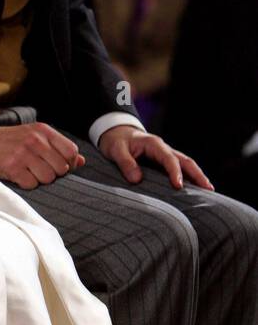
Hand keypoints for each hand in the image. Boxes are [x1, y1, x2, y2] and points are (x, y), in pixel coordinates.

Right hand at [0, 122, 84, 188]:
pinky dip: (26, 183)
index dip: (68, 162)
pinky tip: (19, 175)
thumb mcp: (36, 136)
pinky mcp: (12, 167)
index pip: (71, 151)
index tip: (56, 164)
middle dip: (52, 172)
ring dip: (39, 179)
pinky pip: (31, 184)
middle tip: (39, 168)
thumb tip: (81, 161)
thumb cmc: (12, 141)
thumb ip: (59, 147)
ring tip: (28, 172)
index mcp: (43, 131)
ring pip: (48, 178)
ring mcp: (23, 154)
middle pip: (61, 168)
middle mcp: (35, 140)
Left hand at [98, 125, 213, 189]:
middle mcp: (163, 149)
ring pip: (185, 165)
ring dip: (196, 177)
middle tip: (208, 189)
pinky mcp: (163, 162)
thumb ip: (125, 163)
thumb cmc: (116, 141)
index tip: (179, 186)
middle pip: (185, 161)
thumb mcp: (115, 150)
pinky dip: (188, 178)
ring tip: (208, 191)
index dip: (175, 172)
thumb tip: (137, 180)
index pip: (169, 158)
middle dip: (197, 174)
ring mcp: (165, 155)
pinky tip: (194, 190)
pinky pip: (179, 169)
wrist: (116, 133)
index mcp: (153, 144)